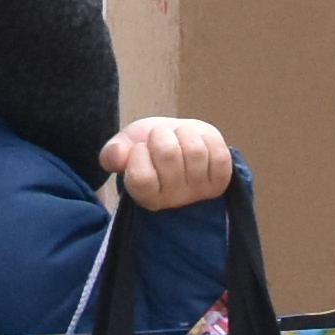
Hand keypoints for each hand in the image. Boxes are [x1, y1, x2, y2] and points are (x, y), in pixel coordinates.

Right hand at [98, 116, 235, 210]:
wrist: (179, 144)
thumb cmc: (150, 148)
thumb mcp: (126, 146)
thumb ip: (114, 153)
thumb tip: (115, 156)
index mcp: (145, 196)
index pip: (141, 177)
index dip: (139, 153)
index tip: (140, 147)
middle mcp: (172, 200)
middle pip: (169, 156)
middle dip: (162, 135)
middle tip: (160, 137)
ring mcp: (198, 192)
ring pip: (195, 151)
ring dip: (185, 134)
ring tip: (179, 137)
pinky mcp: (220, 181)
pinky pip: (218, 155)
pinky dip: (208, 139)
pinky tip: (199, 142)